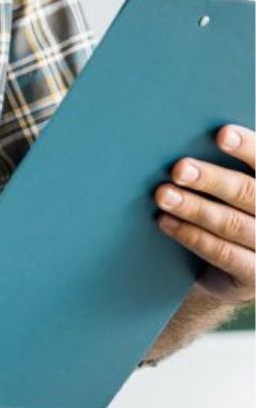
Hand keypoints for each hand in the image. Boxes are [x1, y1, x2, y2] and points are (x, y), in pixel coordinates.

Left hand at [155, 126, 254, 302]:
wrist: (233, 267)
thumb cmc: (228, 207)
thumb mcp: (230, 186)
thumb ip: (220, 162)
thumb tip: (182, 131)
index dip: (247, 146)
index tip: (220, 134)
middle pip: (248, 193)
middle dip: (211, 179)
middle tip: (178, 169)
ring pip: (232, 223)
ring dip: (194, 208)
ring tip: (162, 194)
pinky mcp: (254, 276)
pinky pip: (223, 253)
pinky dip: (192, 236)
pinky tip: (166, 222)